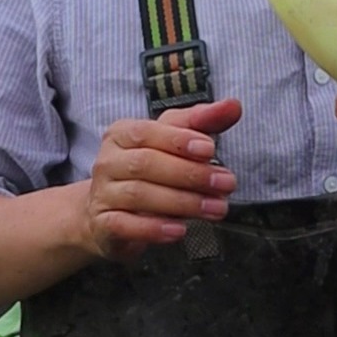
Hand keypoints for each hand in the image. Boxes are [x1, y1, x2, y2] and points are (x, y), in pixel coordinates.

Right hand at [82, 98, 240, 261]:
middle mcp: (107, 161)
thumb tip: (234, 105)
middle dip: (190, 174)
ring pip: (139, 195)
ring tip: (216, 208)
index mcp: (122, 134)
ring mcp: (103, 194)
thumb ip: (202, 122)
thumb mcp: (174, 141)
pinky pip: (125, 225)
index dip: (178, 140)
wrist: (112, 216)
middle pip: (145, 163)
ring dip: (183, 202)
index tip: (210, 149)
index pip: (147, 132)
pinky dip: (153, 229)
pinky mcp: (104, 225)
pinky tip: (180, 230)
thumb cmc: (151, 170)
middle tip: (226, 183)